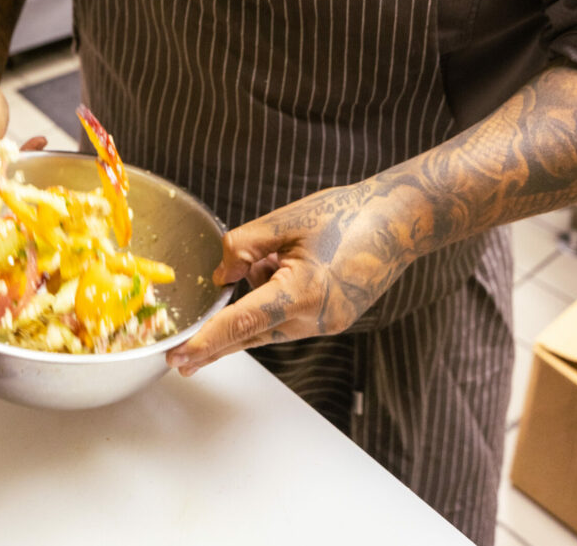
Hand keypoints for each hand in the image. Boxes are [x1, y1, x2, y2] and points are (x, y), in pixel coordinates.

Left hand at [166, 181, 416, 375]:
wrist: (398, 223)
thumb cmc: (345, 214)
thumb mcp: (286, 220)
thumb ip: (245, 246)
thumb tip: (220, 274)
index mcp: (302, 290)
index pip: (242, 322)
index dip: (207, 340)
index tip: (181, 356)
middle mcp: (314, 318)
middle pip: (251, 334)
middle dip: (216, 345)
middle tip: (178, 361)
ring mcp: (327, 324)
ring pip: (270, 325)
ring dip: (255, 302)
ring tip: (281, 251)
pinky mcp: (334, 321)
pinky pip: (289, 319)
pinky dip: (275, 299)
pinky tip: (288, 264)